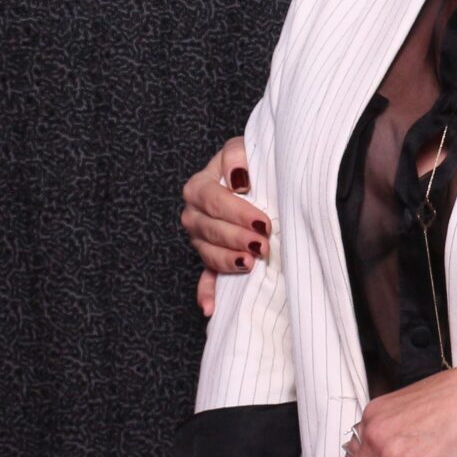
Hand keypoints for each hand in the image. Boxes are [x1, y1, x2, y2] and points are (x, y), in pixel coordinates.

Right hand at [180, 135, 269, 316]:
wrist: (256, 178)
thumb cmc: (252, 163)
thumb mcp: (245, 148)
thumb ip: (237, 156)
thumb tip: (239, 180)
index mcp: (200, 186)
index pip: (212, 200)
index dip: (236, 212)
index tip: (262, 220)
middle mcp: (194, 214)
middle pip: (209, 229)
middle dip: (237, 238)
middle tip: (262, 244)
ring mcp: (200, 239)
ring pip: (208, 253)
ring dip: (228, 261)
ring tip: (251, 264)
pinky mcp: (210, 258)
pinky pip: (205, 278)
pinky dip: (207, 294)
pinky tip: (210, 308)